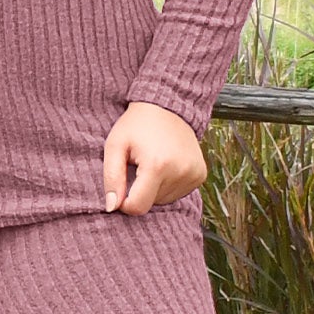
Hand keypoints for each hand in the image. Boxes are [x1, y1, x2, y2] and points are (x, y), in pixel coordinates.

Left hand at [103, 101, 206, 215]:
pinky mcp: (201, 174)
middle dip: (141, 190)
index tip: (123, 184)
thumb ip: (111, 178)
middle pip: (152, 204)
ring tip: (154, 162)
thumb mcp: (115, 146)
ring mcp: (194, 174)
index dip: (125, 202)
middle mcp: (180, 171)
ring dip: (155, 187)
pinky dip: (168, 184)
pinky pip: (179, 193)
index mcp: (157, 166)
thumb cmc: (136, 125)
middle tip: (140, 164)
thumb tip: (112, 207)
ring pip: (164, 200)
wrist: (167, 106)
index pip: (138, 207)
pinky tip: (166, 164)